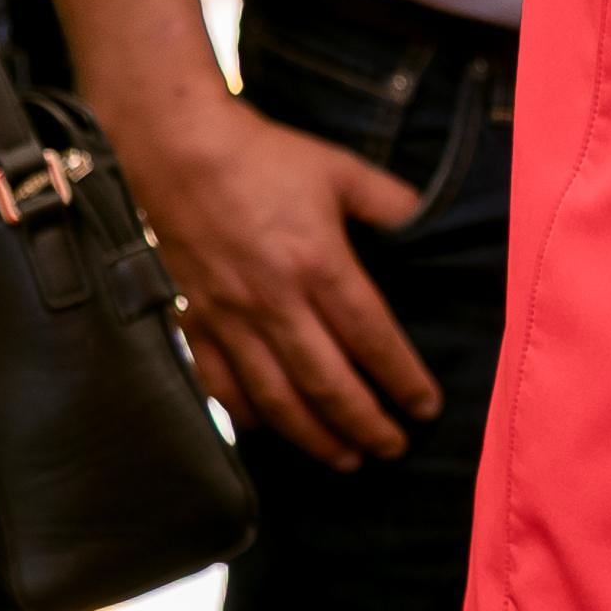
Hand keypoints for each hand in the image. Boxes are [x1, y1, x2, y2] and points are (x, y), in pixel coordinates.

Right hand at [124, 98, 439, 466]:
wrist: (181, 152)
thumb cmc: (268, 158)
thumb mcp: (344, 171)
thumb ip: (393, 202)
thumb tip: (429, 222)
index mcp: (320, 265)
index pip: (371, 337)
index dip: (401, 378)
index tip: (426, 408)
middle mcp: (274, 302)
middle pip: (325, 381)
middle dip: (363, 423)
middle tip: (393, 450)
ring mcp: (229, 317)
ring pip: (274, 396)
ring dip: (311, 434)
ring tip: (344, 458)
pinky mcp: (195, 319)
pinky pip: (220, 382)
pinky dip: (246, 414)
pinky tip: (270, 430)